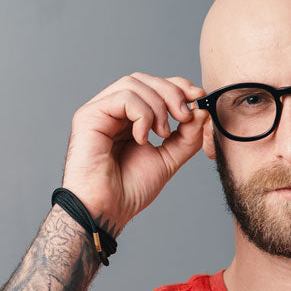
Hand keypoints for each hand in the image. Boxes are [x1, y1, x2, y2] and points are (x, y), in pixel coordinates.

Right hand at [62, 72, 208, 233]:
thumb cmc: (129, 190)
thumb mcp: (169, 159)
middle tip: (184, 115)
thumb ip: (186, 136)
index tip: (198, 97)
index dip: (177, 86)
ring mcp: (99, 112)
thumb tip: (201, 111)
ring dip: (158, 106)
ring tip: (162, 134)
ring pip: (134, 83)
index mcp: (128, 118)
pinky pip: (123, 97)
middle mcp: (112, 111)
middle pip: (144, 79)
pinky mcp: (88, 116)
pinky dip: (142, 114)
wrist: (107, 210)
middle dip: (172, 92)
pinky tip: (142, 138)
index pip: (153, 86)